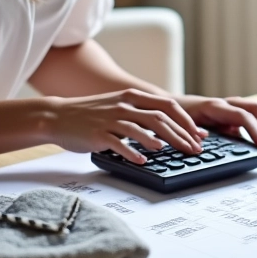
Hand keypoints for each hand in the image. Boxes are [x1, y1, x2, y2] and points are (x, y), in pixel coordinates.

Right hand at [45, 89, 205, 161]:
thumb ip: (142, 113)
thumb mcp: (120, 106)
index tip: (198, 135)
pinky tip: (143, 161)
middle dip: (181, 135)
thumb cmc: (92, 114)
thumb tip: (168, 129)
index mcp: (133, 96)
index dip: (186, 121)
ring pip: (143, 129)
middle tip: (194, 149)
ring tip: (173, 152)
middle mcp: (125, 105)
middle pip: (160, 118)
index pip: (168, 106)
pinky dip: (133, 152)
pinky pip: (119, 144)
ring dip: (161, 141)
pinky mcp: (98, 134)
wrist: (57, 116)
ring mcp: (111, 119)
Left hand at [177, 95, 256, 151]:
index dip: (254, 131)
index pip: (242, 116)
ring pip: (255, 112)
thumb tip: (204, 145)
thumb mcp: (180, 127)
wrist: (167, 106)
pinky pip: (250, 118)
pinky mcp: (230, 115)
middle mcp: (225, 104)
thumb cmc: (173, 116)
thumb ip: (192, 134)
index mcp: (215, 107)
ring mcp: (229, 108)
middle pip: (256, 109)